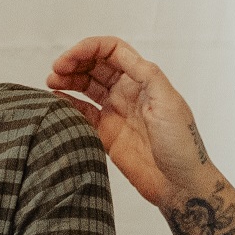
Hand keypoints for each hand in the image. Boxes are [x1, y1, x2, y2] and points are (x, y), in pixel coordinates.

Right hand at [46, 35, 220, 208]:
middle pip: (95, 66)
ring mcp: (116, 112)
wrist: (180, 184)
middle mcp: (128, 92)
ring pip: (86, 86)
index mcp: (144, 80)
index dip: (89, 49)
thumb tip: (119, 53)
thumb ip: (145, 74)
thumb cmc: (182, 144)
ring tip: (51, 82)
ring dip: (68, 79)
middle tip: (56, 70)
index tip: (70, 58)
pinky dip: (68, 103)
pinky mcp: (106, 134)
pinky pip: (83, 113)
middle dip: (74, 62)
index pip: (112, 51)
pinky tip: (57, 100)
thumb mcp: (169, 102)